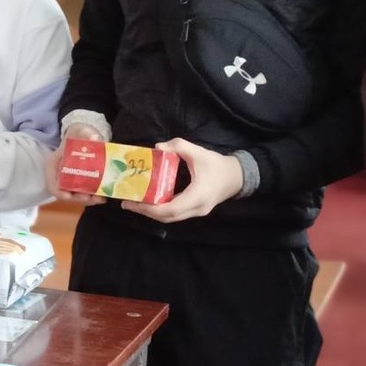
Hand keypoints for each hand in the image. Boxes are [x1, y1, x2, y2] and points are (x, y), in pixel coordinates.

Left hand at [124, 138, 242, 224]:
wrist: (237, 176)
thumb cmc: (217, 165)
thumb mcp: (198, 152)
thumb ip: (178, 146)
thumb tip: (157, 147)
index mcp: (197, 196)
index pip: (170, 209)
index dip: (150, 208)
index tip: (134, 202)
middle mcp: (196, 209)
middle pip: (167, 217)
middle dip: (145, 212)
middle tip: (128, 203)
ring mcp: (197, 212)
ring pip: (170, 218)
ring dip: (152, 213)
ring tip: (135, 203)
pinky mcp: (195, 211)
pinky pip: (175, 215)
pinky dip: (161, 211)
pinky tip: (150, 202)